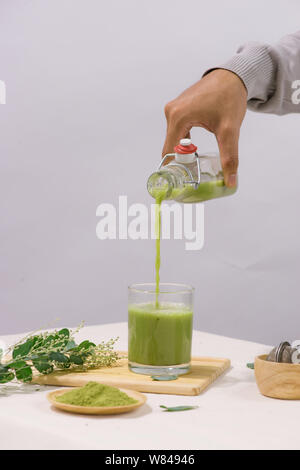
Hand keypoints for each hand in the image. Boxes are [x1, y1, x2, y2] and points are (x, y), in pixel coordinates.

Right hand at [163, 69, 246, 186]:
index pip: (169, 151)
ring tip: (193, 166)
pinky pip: (176, 131)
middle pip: (170, 146)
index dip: (173, 169)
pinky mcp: (177, 108)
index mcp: (178, 116)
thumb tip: (231, 181)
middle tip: (191, 178)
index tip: (179, 183)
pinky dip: (183, 142)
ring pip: (173, 139)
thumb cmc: (230, 98)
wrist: (232, 76)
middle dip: (180, 162)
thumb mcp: (230, 130)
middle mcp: (171, 112)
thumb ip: (230, 157)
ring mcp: (173, 109)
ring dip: (182, 152)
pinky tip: (193, 150)